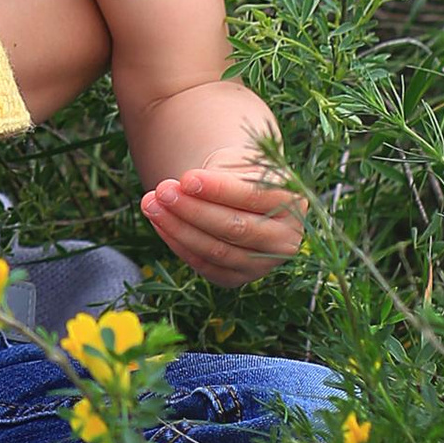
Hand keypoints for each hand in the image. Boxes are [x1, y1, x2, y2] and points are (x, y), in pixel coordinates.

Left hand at [140, 147, 307, 284]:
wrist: (241, 197)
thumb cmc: (239, 174)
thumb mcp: (238, 164)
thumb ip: (218, 173)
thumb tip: (181, 184)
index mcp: (292, 204)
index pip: (254, 198)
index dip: (218, 189)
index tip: (186, 178)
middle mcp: (285, 239)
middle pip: (235, 228)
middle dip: (194, 210)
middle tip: (162, 191)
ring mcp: (263, 264)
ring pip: (217, 251)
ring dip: (179, 228)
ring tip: (151, 204)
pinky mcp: (238, 277)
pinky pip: (205, 265)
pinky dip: (179, 244)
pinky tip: (159, 222)